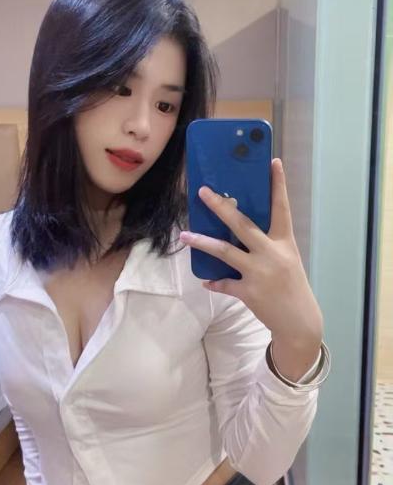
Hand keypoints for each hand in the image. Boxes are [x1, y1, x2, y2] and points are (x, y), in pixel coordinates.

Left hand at [180, 158, 322, 343]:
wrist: (299, 322)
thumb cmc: (290, 285)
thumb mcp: (286, 259)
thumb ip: (267, 243)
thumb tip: (237, 228)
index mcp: (285, 242)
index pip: (281, 208)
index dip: (278, 184)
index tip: (273, 162)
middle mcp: (272, 254)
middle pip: (242, 224)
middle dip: (221, 206)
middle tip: (204, 191)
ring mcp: (259, 273)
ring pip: (225, 251)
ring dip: (202, 242)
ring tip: (186, 234)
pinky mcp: (249, 292)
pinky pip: (224, 284)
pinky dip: (215, 281)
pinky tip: (206, 280)